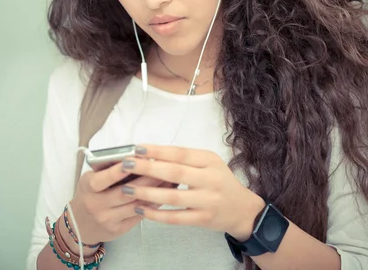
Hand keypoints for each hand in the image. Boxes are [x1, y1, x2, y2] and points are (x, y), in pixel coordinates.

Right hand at [69, 161, 173, 245]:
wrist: (81, 226)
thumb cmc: (90, 195)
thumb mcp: (91, 180)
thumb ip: (107, 169)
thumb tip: (134, 156)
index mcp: (88, 188)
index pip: (102, 179)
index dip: (118, 171)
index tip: (133, 159)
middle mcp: (96, 205)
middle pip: (124, 192)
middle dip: (145, 179)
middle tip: (162, 167)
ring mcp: (107, 219)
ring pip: (135, 204)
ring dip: (154, 192)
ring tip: (169, 180)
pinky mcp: (119, 229)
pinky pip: (139, 215)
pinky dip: (153, 204)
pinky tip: (164, 194)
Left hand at [119, 145, 265, 240]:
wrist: (242, 209)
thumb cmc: (219, 181)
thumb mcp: (208, 163)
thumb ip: (184, 159)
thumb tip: (150, 154)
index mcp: (210, 160)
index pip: (180, 153)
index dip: (158, 151)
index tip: (137, 148)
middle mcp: (210, 179)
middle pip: (175, 172)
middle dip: (147, 168)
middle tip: (126, 165)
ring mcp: (208, 201)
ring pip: (173, 196)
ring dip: (147, 192)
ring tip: (127, 189)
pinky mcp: (203, 219)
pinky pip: (176, 217)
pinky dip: (157, 214)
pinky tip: (141, 209)